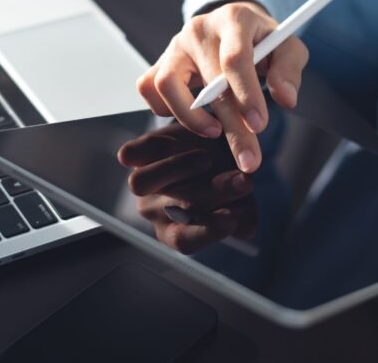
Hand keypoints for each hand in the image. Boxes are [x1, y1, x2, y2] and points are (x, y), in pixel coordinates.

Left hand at [118, 123, 257, 253]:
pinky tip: (181, 141)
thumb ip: (244, 217)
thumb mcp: (242, 201)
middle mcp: (154, 211)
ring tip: (209, 158)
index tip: (230, 217)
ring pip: (142, 182)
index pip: (184, 240)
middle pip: (171, 208)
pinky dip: (156, 147)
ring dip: (178, 168)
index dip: (207, 231)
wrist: (213, 136)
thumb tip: (242, 224)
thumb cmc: (228, 178)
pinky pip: (133, 153)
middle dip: (211, 193)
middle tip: (239, 180)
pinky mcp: (133, 155)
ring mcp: (141, 184)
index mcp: (177, 232)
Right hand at [136, 1, 308, 172]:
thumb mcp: (288, 48)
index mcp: (234, 19)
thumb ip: (289, 70)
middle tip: (248, 159)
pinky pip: (148, 88)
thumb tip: (286, 99)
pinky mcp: (160, 60)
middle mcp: (199, 29)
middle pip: (208, 83)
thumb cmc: (263, 42)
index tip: (259, 126)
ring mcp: (175, 45)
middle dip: (231, 127)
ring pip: (166, 84)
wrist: (236, 28)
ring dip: (190, 118)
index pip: (235, 58)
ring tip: (215, 132)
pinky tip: (191, 117)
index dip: (247, 94)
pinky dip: (164, 109)